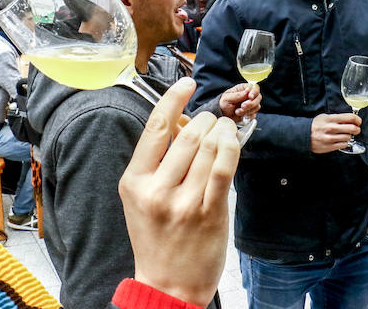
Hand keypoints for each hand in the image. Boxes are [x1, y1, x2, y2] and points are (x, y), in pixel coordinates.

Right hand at [119, 78, 239, 306]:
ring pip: (209, 146)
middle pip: (188, 133)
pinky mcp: (210, 212)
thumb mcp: (141, 197)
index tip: (187, 82)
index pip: (155, 127)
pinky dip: (232, 145)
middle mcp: (157, 190)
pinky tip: (232, 139)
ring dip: (221, 129)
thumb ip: (157, 160)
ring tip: (224, 128)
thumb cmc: (156, 237)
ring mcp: (185, 202)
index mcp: (134, 181)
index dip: (173, 98)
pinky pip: (224, 166)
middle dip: (205, 118)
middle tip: (211, 119)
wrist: (167, 284)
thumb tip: (181, 119)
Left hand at [218, 83, 260, 120]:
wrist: (222, 114)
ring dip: (247, 110)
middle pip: (258, 97)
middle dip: (251, 103)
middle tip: (242, 106)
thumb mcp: (227, 98)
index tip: (250, 97)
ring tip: (237, 111)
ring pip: (257, 106)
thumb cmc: (223, 103)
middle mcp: (249, 95)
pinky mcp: (251, 112)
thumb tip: (247, 91)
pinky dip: (248, 116)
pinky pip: (254, 114)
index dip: (254, 92)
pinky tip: (241, 115)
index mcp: (243, 88)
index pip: (254, 87)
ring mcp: (251, 104)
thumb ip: (238, 95)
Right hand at [310, 113, 360, 153]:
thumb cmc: (315, 126)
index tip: (358, 121)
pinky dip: (344, 143)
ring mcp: (331, 138)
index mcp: (330, 119)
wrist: (303, 135)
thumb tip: (350, 120)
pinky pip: (344, 145)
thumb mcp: (324, 117)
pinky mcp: (330, 146)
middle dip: (357, 129)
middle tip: (356, 129)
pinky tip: (339, 140)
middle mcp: (331, 128)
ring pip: (348, 137)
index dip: (357, 119)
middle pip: (352, 128)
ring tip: (343, 135)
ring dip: (348, 136)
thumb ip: (337, 118)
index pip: (350, 117)